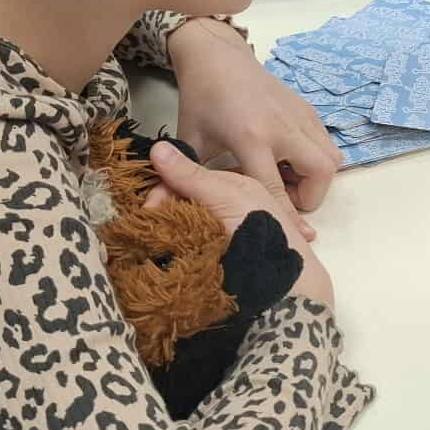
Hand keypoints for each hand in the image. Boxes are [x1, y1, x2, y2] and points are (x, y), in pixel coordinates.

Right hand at [146, 143, 335, 308]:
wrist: (282, 281)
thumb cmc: (262, 230)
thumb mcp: (228, 197)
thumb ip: (193, 176)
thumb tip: (157, 147)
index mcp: (230, 186)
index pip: (185, 177)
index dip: (163, 189)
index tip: (149, 207)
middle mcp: (222, 206)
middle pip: (179, 201)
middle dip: (160, 212)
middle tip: (148, 228)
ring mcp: (216, 232)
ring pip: (177, 225)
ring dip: (163, 232)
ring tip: (151, 243)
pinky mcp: (211, 258)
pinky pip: (182, 249)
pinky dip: (171, 251)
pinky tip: (162, 257)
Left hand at [168, 18, 339, 233]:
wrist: (217, 56)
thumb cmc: (201, 99)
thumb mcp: (189, 139)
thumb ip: (178, 178)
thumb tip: (151, 211)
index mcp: (251, 138)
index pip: (274, 188)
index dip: (284, 216)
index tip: (293, 236)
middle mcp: (283, 127)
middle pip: (319, 173)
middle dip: (309, 195)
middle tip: (285, 195)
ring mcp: (300, 116)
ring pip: (332, 158)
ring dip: (315, 177)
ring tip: (287, 177)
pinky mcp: (308, 109)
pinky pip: (327, 142)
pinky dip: (315, 158)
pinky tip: (288, 158)